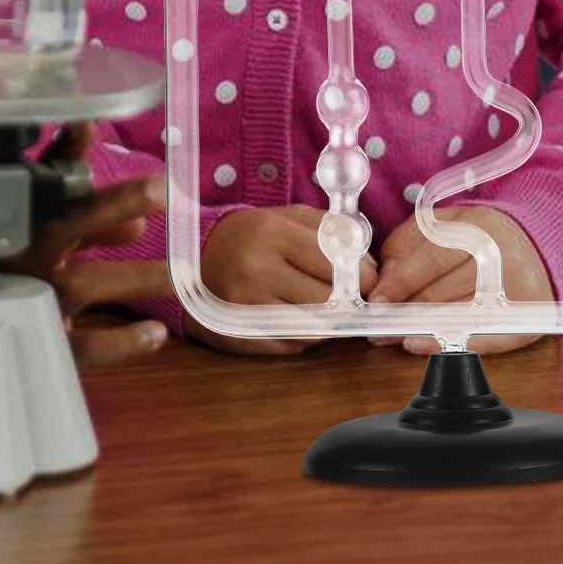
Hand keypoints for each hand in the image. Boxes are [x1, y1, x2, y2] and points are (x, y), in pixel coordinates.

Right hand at [3, 149, 173, 369]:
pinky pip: (80, 346)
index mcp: (19, 220)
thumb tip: (142, 224)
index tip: (87, 125)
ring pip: (80, 284)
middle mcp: (24, 253)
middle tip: (160, 189)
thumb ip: (92, 224)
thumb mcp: (50, 240)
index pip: (42, 177)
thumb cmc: (15, 269)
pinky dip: (119, 342)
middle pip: (66, 222)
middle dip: (111, 203)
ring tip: (178, 275)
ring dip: (132, 276)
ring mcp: (32, 297)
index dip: (64, 151)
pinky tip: (156, 333)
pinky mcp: (43, 340)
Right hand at [192, 205, 379, 357]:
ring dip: (325, 322)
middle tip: (347, 297)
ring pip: (312, 329)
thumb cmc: (250, 237)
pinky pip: (290, 346)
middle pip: (327, 301)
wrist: (193, 260)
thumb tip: (369, 263)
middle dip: (345, 302)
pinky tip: (292, 317)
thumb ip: (329, 230)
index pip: (335, 263)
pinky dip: (300, 336)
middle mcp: (255, 269)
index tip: (367, 280)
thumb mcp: (285, 218)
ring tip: (318, 306)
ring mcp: (244, 306)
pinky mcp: (238, 335)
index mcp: (271, 233)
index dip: (361, 276)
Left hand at [367, 207, 553, 354]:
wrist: (538, 246)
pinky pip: (479, 339)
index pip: (430, 259)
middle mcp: (498, 259)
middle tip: (376, 324)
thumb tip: (384, 280)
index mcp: (477, 228)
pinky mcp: (524, 319)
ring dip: (417, 329)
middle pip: (440, 292)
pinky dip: (446, 344)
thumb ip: (409, 243)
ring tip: (391, 334)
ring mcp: (514, 292)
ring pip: (454, 317)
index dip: (399, 282)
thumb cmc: (479, 235)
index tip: (375, 300)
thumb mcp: (445, 224)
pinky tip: (418, 344)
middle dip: (402, 311)